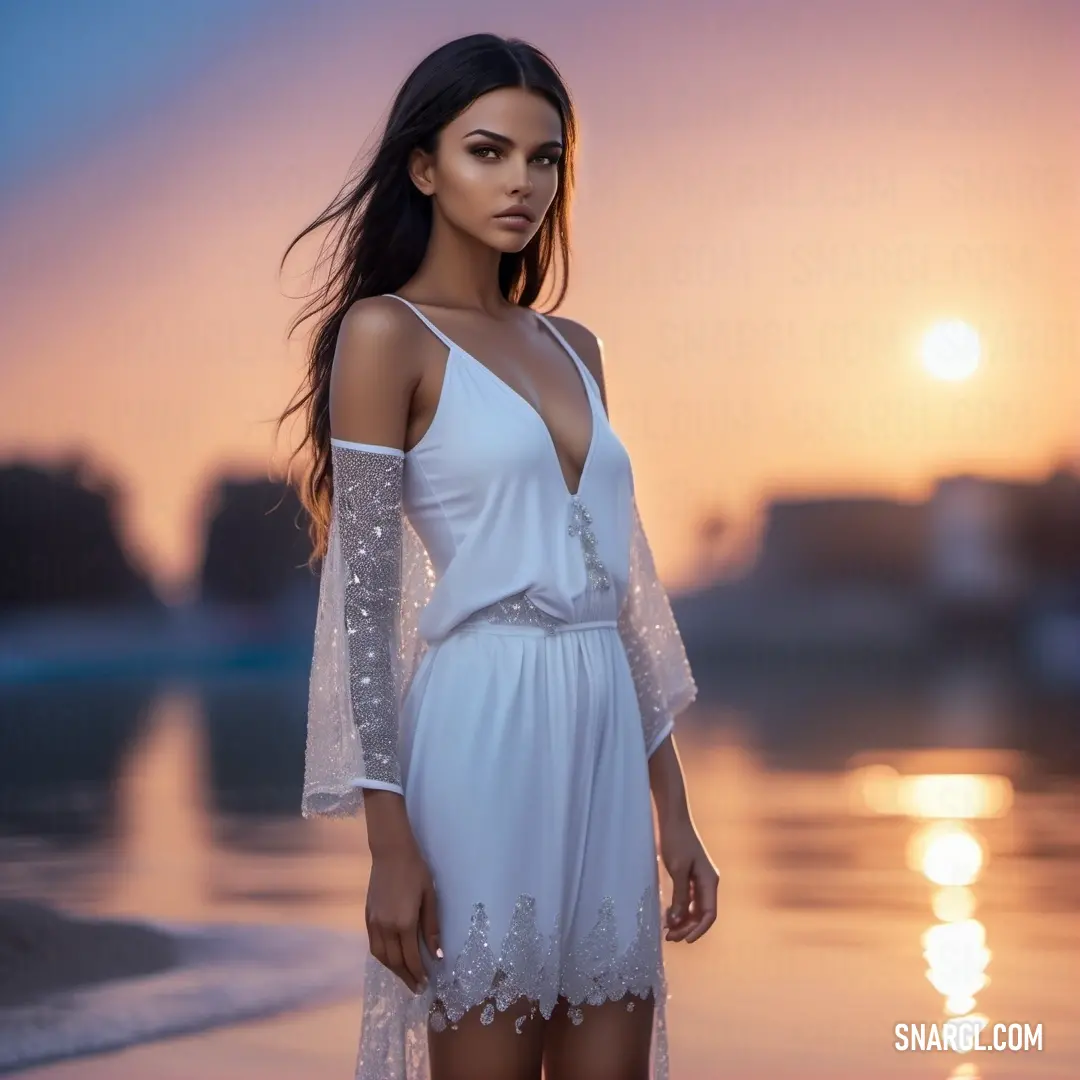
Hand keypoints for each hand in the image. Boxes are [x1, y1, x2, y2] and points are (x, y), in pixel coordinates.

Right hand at [365, 837, 441, 994]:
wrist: (391, 852)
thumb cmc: (416, 871)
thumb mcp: (429, 897)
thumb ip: (432, 927)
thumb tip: (437, 954)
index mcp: (403, 923)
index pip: (411, 958)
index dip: (418, 973)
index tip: (426, 984)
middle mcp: (386, 927)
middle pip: (394, 961)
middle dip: (406, 977)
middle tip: (417, 988)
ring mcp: (374, 922)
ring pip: (381, 956)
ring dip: (393, 970)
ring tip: (405, 976)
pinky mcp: (368, 916)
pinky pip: (373, 945)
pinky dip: (383, 957)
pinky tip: (391, 958)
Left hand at [658, 815, 718, 942]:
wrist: (673, 819)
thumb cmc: (677, 841)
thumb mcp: (678, 869)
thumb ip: (680, 896)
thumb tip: (677, 920)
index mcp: (710, 881)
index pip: (709, 914)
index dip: (699, 930)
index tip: (686, 940)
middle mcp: (707, 883)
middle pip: (701, 914)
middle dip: (687, 928)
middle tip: (669, 937)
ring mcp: (698, 880)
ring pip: (694, 909)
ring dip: (682, 921)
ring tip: (666, 931)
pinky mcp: (689, 877)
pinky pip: (687, 900)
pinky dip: (679, 910)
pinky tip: (667, 916)